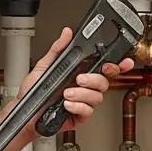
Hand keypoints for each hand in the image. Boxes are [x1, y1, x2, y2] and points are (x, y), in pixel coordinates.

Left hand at [17, 26, 134, 127]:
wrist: (26, 113)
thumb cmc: (33, 91)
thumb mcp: (44, 66)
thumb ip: (57, 49)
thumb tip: (66, 33)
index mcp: (80, 73)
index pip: (104, 68)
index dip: (118, 65)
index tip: (125, 62)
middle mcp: (84, 88)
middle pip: (104, 82)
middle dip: (93, 80)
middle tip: (79, 79)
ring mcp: (84, 102)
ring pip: (97, 97)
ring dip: (81, 94)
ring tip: (66, 94)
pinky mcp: (80, 116)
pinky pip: (88, 111)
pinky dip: (77, 107)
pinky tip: (66, 105)